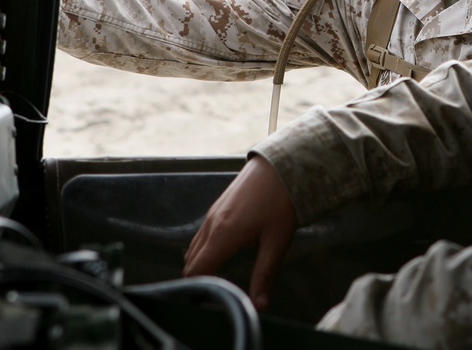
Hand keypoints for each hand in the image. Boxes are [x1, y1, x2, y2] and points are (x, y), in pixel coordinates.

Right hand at [183, 155, 297, 311]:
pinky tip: (217, 258)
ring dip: (198, 266)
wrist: (280, 166)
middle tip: (206, 300)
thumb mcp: (276, 243)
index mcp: (223, 235)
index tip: (201, 306)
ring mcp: (212, 214)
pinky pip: (201, 235)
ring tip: (211, 283)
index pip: (197, 270)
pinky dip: (203, 251)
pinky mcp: (217, 208)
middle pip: (191, 261)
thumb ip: (265, 276)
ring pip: (194, 248)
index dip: (195, 290)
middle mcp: (211, 225)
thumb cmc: (280, 202)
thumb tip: (260, 306)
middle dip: (195, 281)